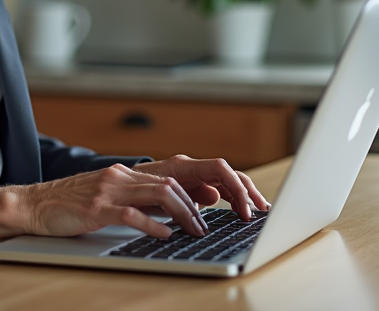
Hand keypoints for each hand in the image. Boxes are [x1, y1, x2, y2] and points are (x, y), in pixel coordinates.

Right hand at [0, 163, 208, 243]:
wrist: (34, 204)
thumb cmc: (74, 205)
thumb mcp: (114, 197)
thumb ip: (147, 199)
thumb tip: (188, 206)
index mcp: (130, 173)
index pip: (179, 173)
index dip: (207, 184)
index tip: (228, 202)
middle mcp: (123, 175)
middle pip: (175, 182)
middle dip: (203, 203)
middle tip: (220, 223)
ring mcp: (110, 189)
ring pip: (159, 193)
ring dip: (185, 214)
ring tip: (197, 231)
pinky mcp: (96, 207)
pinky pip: (131, 213)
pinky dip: (152, 224)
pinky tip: (165, 235)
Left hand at [133, 155, 269, 221]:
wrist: (117, 188)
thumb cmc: (132, 190)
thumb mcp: (152, 196)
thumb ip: (181, 196)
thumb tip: (213, 196)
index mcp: (182, 166)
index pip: (219, 168)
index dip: (236, 187)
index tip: (244, 209)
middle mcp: (191, 169)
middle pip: (229, 174)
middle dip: (248, 191)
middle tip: (261, 211)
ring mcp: (193, 178)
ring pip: (226, 182)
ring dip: (244, 196)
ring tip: (259, 211)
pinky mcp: (192, 188)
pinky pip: (218, 190)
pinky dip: (232, 200)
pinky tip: (241, 212)